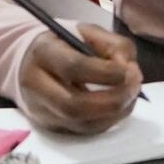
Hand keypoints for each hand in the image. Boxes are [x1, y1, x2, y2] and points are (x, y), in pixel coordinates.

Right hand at [17, 25, 142, 134]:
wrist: (30, 61)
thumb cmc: (63, 43)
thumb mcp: (86, 31)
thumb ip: (112, 45)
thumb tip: (128, 70)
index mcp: (43, 52)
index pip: (72, 67)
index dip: (104, 73)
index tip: (128, 70)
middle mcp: (36, 84)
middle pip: (73, 105)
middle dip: (112, 100)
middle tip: (134, 87)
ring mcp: (41, 110)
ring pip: (81, 124)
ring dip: (115, 113)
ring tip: (130, 95)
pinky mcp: (51, 126)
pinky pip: (84, 131)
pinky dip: (109, 121)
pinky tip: (120, 106)